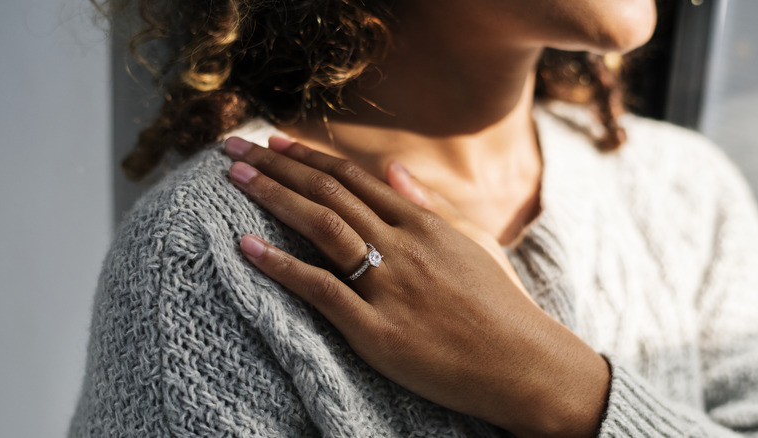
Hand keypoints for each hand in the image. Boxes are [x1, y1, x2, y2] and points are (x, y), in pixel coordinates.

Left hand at [225, 136, 608, 437]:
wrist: (524, 364)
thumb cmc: (499, 306)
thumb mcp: (469, 244)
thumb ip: (426, 205)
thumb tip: (392, 168)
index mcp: (423, 224)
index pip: (353, 177)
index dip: (308, 156)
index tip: (273, 141)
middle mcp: (403, 245)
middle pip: (330, 192)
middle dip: (276, 165)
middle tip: (233, 149)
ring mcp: (390, 286)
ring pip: (322, 227)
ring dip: (274, 197)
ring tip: (234, 178)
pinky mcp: (378, 330)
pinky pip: (321, 290)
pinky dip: (281, 266)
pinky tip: (246, 246)